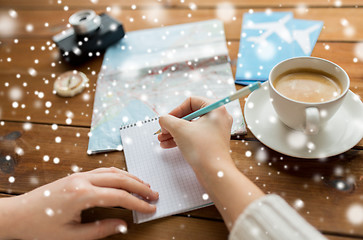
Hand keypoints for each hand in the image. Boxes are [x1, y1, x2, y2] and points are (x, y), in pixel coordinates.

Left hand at [0, 167, 158, 239]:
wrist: (18, 214)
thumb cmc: (40, 226)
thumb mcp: (71, 235)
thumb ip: (100, 230)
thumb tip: (122, 224)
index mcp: (82, 194)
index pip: (119, 196)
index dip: (138, 202)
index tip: (150, 208)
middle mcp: (82, 180)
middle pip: (120, 178)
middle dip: (140, 186)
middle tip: (154, 195)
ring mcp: (80, 175)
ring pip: (113, 171)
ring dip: (131, 177)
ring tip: (145, 186)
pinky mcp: (77, 175)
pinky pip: (104, 171)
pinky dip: (119, 174)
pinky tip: (125, 179)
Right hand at [158, 97, 263, 228]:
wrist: (215, 173)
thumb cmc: (202, 149)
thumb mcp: (180, 129)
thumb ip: (168, 120)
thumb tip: (163, 119)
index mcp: (215, 109)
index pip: (192, 101)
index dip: (176, 110)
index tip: (166, 120)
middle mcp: (218, 118)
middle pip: (190, 115)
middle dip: (173, 124)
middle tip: (162, 131)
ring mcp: (216, 131)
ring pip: (191, 127)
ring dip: (174, 132)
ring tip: (162, 140)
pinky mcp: (212, 143)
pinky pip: (194, 136)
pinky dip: (182, 139)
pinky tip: (168, 144)